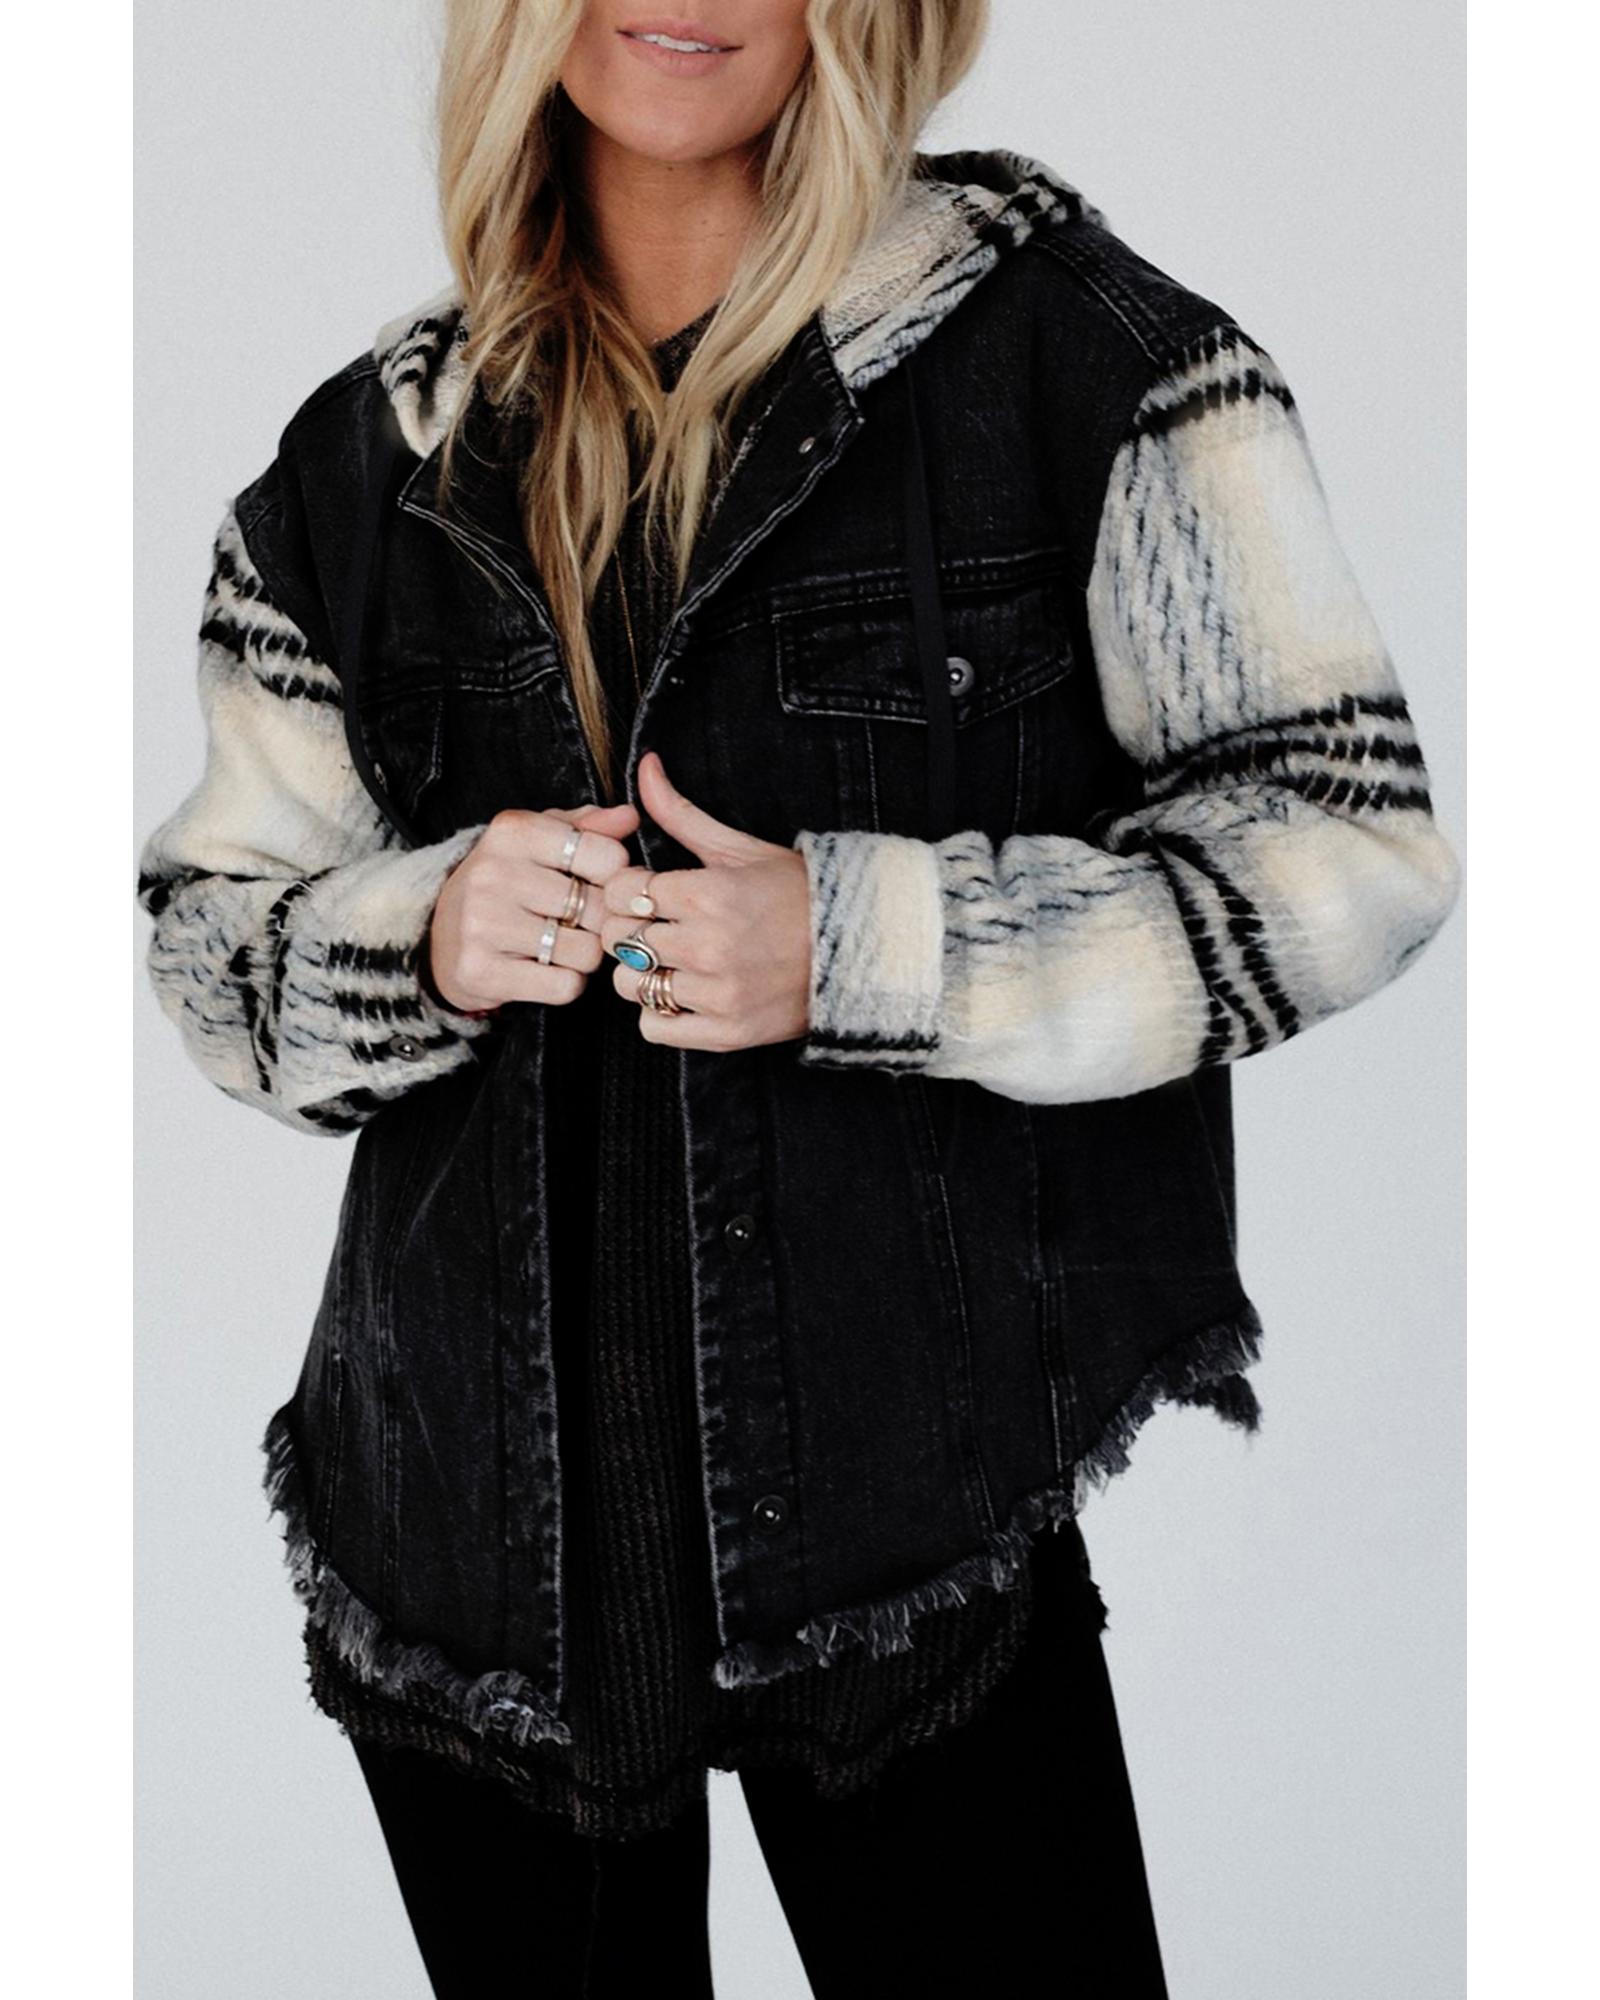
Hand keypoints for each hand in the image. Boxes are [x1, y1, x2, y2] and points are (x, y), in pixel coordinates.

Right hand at [425, 801, 640, 1013]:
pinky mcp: (481, 971)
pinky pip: (564, 986)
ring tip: (559, 946)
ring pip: (586, 952)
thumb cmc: (505, 885)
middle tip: (578, 922)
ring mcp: (483, 924)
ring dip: (583, 956)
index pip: (607, 857)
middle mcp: (493, 873)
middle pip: (599, 909)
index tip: (597, 883)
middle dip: (600, 922)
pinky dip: (565, 984)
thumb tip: (629, 818)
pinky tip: (543, 970)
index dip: (615, 877)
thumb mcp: (540, 843)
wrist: (439, 938)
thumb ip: (586, 827)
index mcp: (513, 832)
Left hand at [599, 751, 811, 1050]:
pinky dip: (659, 1012)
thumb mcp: (739, 848)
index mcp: (709, 894)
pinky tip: (684, 990)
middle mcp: (708, 946)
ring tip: (672, 959)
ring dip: (641, 972)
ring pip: (629, 985)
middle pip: (619, 938)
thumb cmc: (798, 894)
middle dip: (629, 927)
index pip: (623, 892)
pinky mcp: (726, 1032)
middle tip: (655, 924)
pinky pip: (654, 1027)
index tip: (645, 890)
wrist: (860, 950)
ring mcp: (717, 993)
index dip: (627, 888)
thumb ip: (680, 813)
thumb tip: (646, 765)